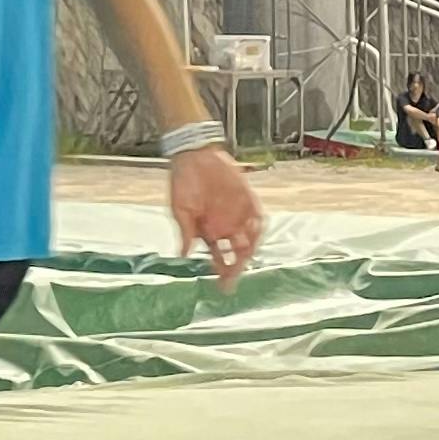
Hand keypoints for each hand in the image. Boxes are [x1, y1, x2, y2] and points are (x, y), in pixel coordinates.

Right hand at [166, 145, 264, 288]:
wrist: (194, 155)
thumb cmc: (183, 182)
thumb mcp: (180, 208)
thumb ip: (186, 231)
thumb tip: (183, 255)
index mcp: (209, 231)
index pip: (219, 257)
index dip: (223, 271)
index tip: (223, 285)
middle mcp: (225, 226)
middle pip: (237, 252)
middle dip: (237, 266)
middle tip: (234, 276)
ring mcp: (237, 213)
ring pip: (249, 238)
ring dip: (248, 249)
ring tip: (243, 257)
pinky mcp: (247, 199)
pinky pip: (257, 217)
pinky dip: (258, 227)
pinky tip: (254, 234)